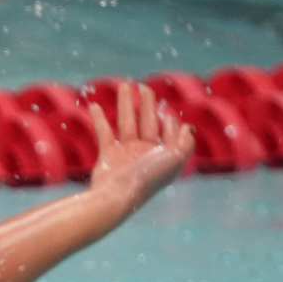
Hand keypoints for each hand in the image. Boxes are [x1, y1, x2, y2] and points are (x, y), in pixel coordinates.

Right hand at [88, 81, 194, 210]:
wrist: (117, 195)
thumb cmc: (148, 178)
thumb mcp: (175, 159)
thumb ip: (185, 143)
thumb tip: (187, 127)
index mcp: (163, 156)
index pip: (168, 133)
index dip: (168, 121)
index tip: (165, 111)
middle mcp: (145, 154)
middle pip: (147, 123)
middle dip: (147, 105)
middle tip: (144, 87)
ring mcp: (126, 154)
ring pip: (126, 123)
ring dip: (125, 104)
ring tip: (124, 86)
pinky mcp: (108, 155)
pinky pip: (104, 133)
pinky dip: (99, 119)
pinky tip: (95, 105)